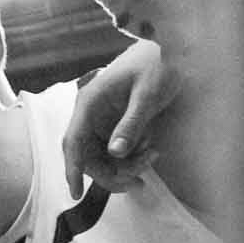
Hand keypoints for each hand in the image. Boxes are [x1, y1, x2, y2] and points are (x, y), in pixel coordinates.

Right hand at [62, 39, 180, 196]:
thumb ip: (131, 124)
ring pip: (104, 156)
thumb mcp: (147, 95)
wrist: (171, 48)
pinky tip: (152, 150)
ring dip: (126, 166)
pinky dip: (133, 157)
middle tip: (139, 183)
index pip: (73, 141)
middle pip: (88, 155)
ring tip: (153, 157)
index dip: (72, 169)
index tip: (75, 194)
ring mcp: (103, 120)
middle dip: (112, 172)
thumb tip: (115, 153)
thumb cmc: (157, 65)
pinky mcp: (116, 124)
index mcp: (89, 103)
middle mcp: (91, 114)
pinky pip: (117, 150)